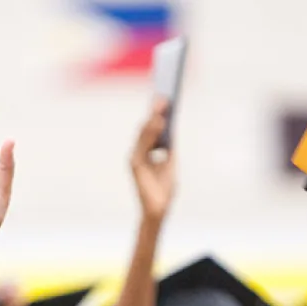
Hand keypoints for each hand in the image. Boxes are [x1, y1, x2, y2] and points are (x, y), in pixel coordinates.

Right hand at [130, 97, 175, 220]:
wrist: (159, 209)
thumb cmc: (164, 188)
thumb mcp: (170, 161)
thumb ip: (169, 145)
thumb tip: (171, 124)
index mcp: (145, 151)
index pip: (150, 128)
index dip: (156, 112)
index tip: (164, 97)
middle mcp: (138, 152)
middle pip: (146, 127)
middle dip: (155, 111)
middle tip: (164, 96)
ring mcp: (135, 157)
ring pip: (144, 133)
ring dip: (153, 118)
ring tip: (163, 105)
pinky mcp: (136, 164)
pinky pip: (144, 144)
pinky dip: (152, 132)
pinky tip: (160, 122)